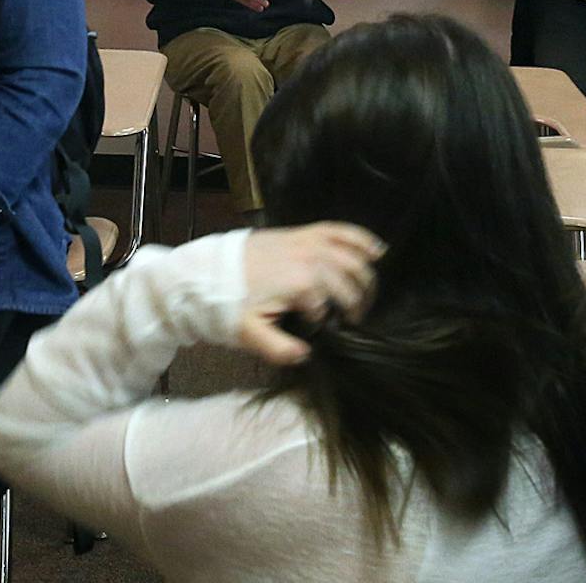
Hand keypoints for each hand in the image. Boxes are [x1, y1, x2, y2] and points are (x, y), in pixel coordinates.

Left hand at [236, 222, 386, 364]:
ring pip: (353, 257)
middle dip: (357, 304)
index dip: (329, 326)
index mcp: (301, 285)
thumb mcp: (249, 333)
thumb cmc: (228, 304)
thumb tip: (306, 355)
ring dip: (367, 277)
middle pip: (351, 283)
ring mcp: (309, 241)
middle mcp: (311, 259)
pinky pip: (341, 230)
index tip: (325, 335)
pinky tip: (377, 251)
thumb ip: (278, 349)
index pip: (329, 311)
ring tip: (367, 295)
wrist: (207, 271)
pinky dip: (362, 239)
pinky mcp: (304, 231)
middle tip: (354, 320)